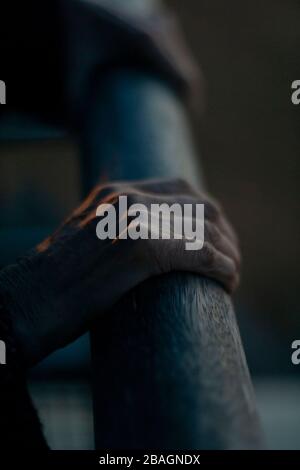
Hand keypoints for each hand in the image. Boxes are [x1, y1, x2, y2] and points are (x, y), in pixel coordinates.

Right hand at [0, 178, 239, 364]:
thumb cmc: (58, 281)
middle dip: (223, 232)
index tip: (216, 238)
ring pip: (204, 228)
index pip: (180, 187)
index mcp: (114, 192)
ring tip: (231, 274)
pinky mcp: (138, 247)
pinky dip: (221, 267)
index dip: (207, 214)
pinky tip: (227, 281)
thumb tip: (160, 241)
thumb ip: (121, 227)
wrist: (30, 302)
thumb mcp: (91, 238)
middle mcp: (125, 197)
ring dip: (227, 252)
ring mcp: (132, 218)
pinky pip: (199, 252)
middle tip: (230, 258)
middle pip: (200, 204)